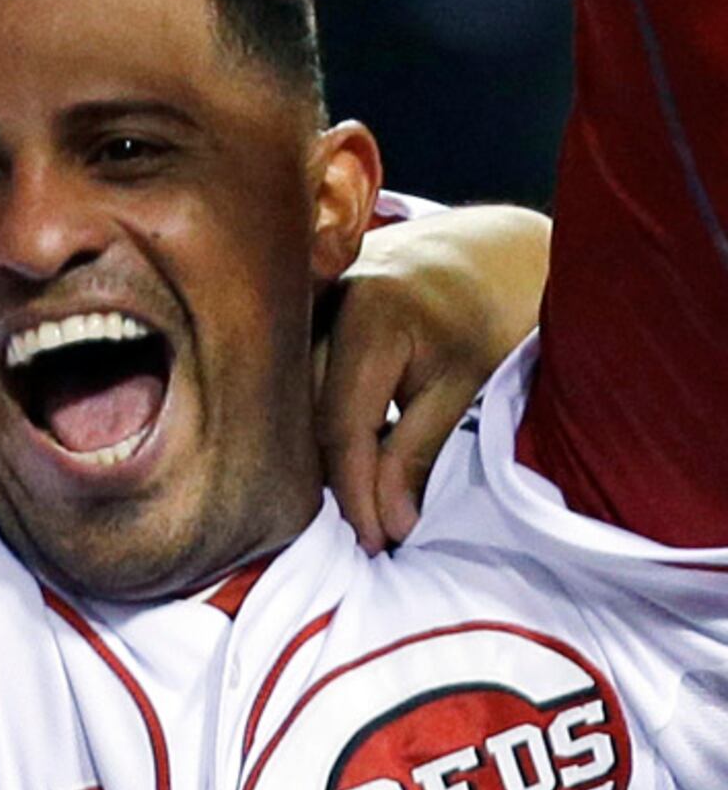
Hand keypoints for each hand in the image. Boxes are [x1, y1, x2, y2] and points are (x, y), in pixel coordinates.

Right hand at [319, 204, 545, 550]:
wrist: (491, 247)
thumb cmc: (492, 311)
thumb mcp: (465, 385)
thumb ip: (418, 453)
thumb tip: (391, 524)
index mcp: (368, 319)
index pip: (341, 426)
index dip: (354, 492)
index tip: (375, 542)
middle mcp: (324, 303)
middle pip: (308, 412)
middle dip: (333, 479)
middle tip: (364, 532)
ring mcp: (310, 300)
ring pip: (298, 394)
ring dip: (321, 448)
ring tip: (355, 497)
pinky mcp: (309, 305)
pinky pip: (300, 371)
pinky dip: (317, 415)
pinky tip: (341, 449)